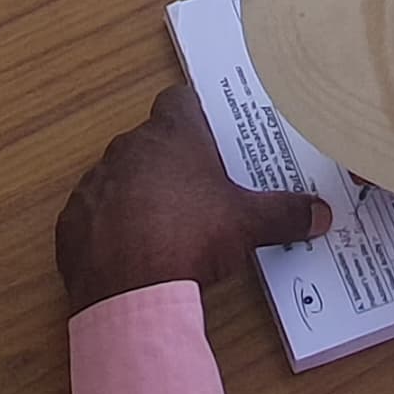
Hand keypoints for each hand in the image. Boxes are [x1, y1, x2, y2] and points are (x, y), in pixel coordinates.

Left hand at [56, 85, 330, 308]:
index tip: (212, 135)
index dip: (196, 115)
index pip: (180, 101)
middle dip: (172, 162)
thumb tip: (323, 214)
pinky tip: (131, 255)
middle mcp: (127, 150)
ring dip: (138, 194)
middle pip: (151, 141)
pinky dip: (110, 229)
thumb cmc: (192, 238)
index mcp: (170, 136)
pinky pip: (94, 216)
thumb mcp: (247, 225)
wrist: (128, 292)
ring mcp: (93, 185)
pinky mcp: (71, 223)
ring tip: (165, 229)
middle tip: (199, 191)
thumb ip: (285, 214)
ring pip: (119, 177)